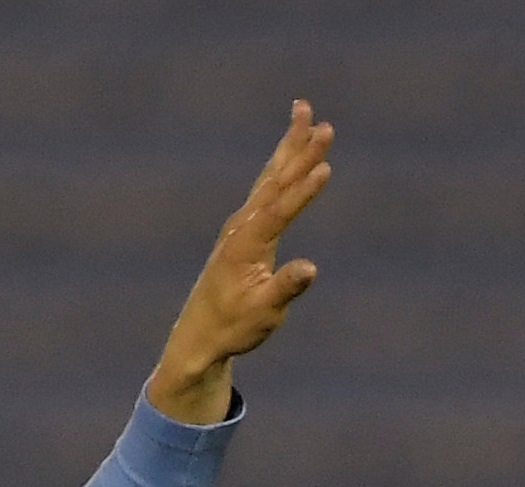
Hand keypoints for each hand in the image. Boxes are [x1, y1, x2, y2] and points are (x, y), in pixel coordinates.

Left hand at [148, 100, 334, 425]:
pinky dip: (281, 164)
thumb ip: (284, 289)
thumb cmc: (232, 329)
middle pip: (275, 182)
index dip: (302, 191)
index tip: (325, 167)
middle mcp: (240, 228)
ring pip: (270, 176)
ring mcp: (240, 225)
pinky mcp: (244, 229)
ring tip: (305, 111)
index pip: (279, 211)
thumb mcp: (262, 315)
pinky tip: (290, 149)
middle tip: (323, 124)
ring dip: (290, 145)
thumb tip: (309, 269)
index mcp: (245, 246)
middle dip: (300, 152)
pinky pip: (266, 186)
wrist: (199, 338)